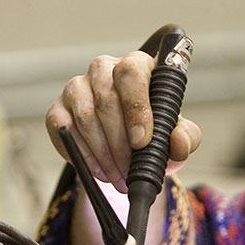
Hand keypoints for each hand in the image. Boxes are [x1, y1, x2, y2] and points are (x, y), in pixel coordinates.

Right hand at [45, 52, 201, 192]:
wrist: (126, 147)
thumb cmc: (152, 132)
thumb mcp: (174, 136)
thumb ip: (186, 138)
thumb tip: (178, 140)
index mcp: (136, 66)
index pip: (131, 73)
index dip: (136, 108)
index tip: (142, 142)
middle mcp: (103, 69)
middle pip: (106, 100)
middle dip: (119, 144)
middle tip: (129, 172)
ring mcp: (77, 87)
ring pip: (85, 117)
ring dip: (103, 154)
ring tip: (118, 178)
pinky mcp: (58, 108)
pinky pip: (64, 130)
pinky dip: (82, 155)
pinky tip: (98, 172)